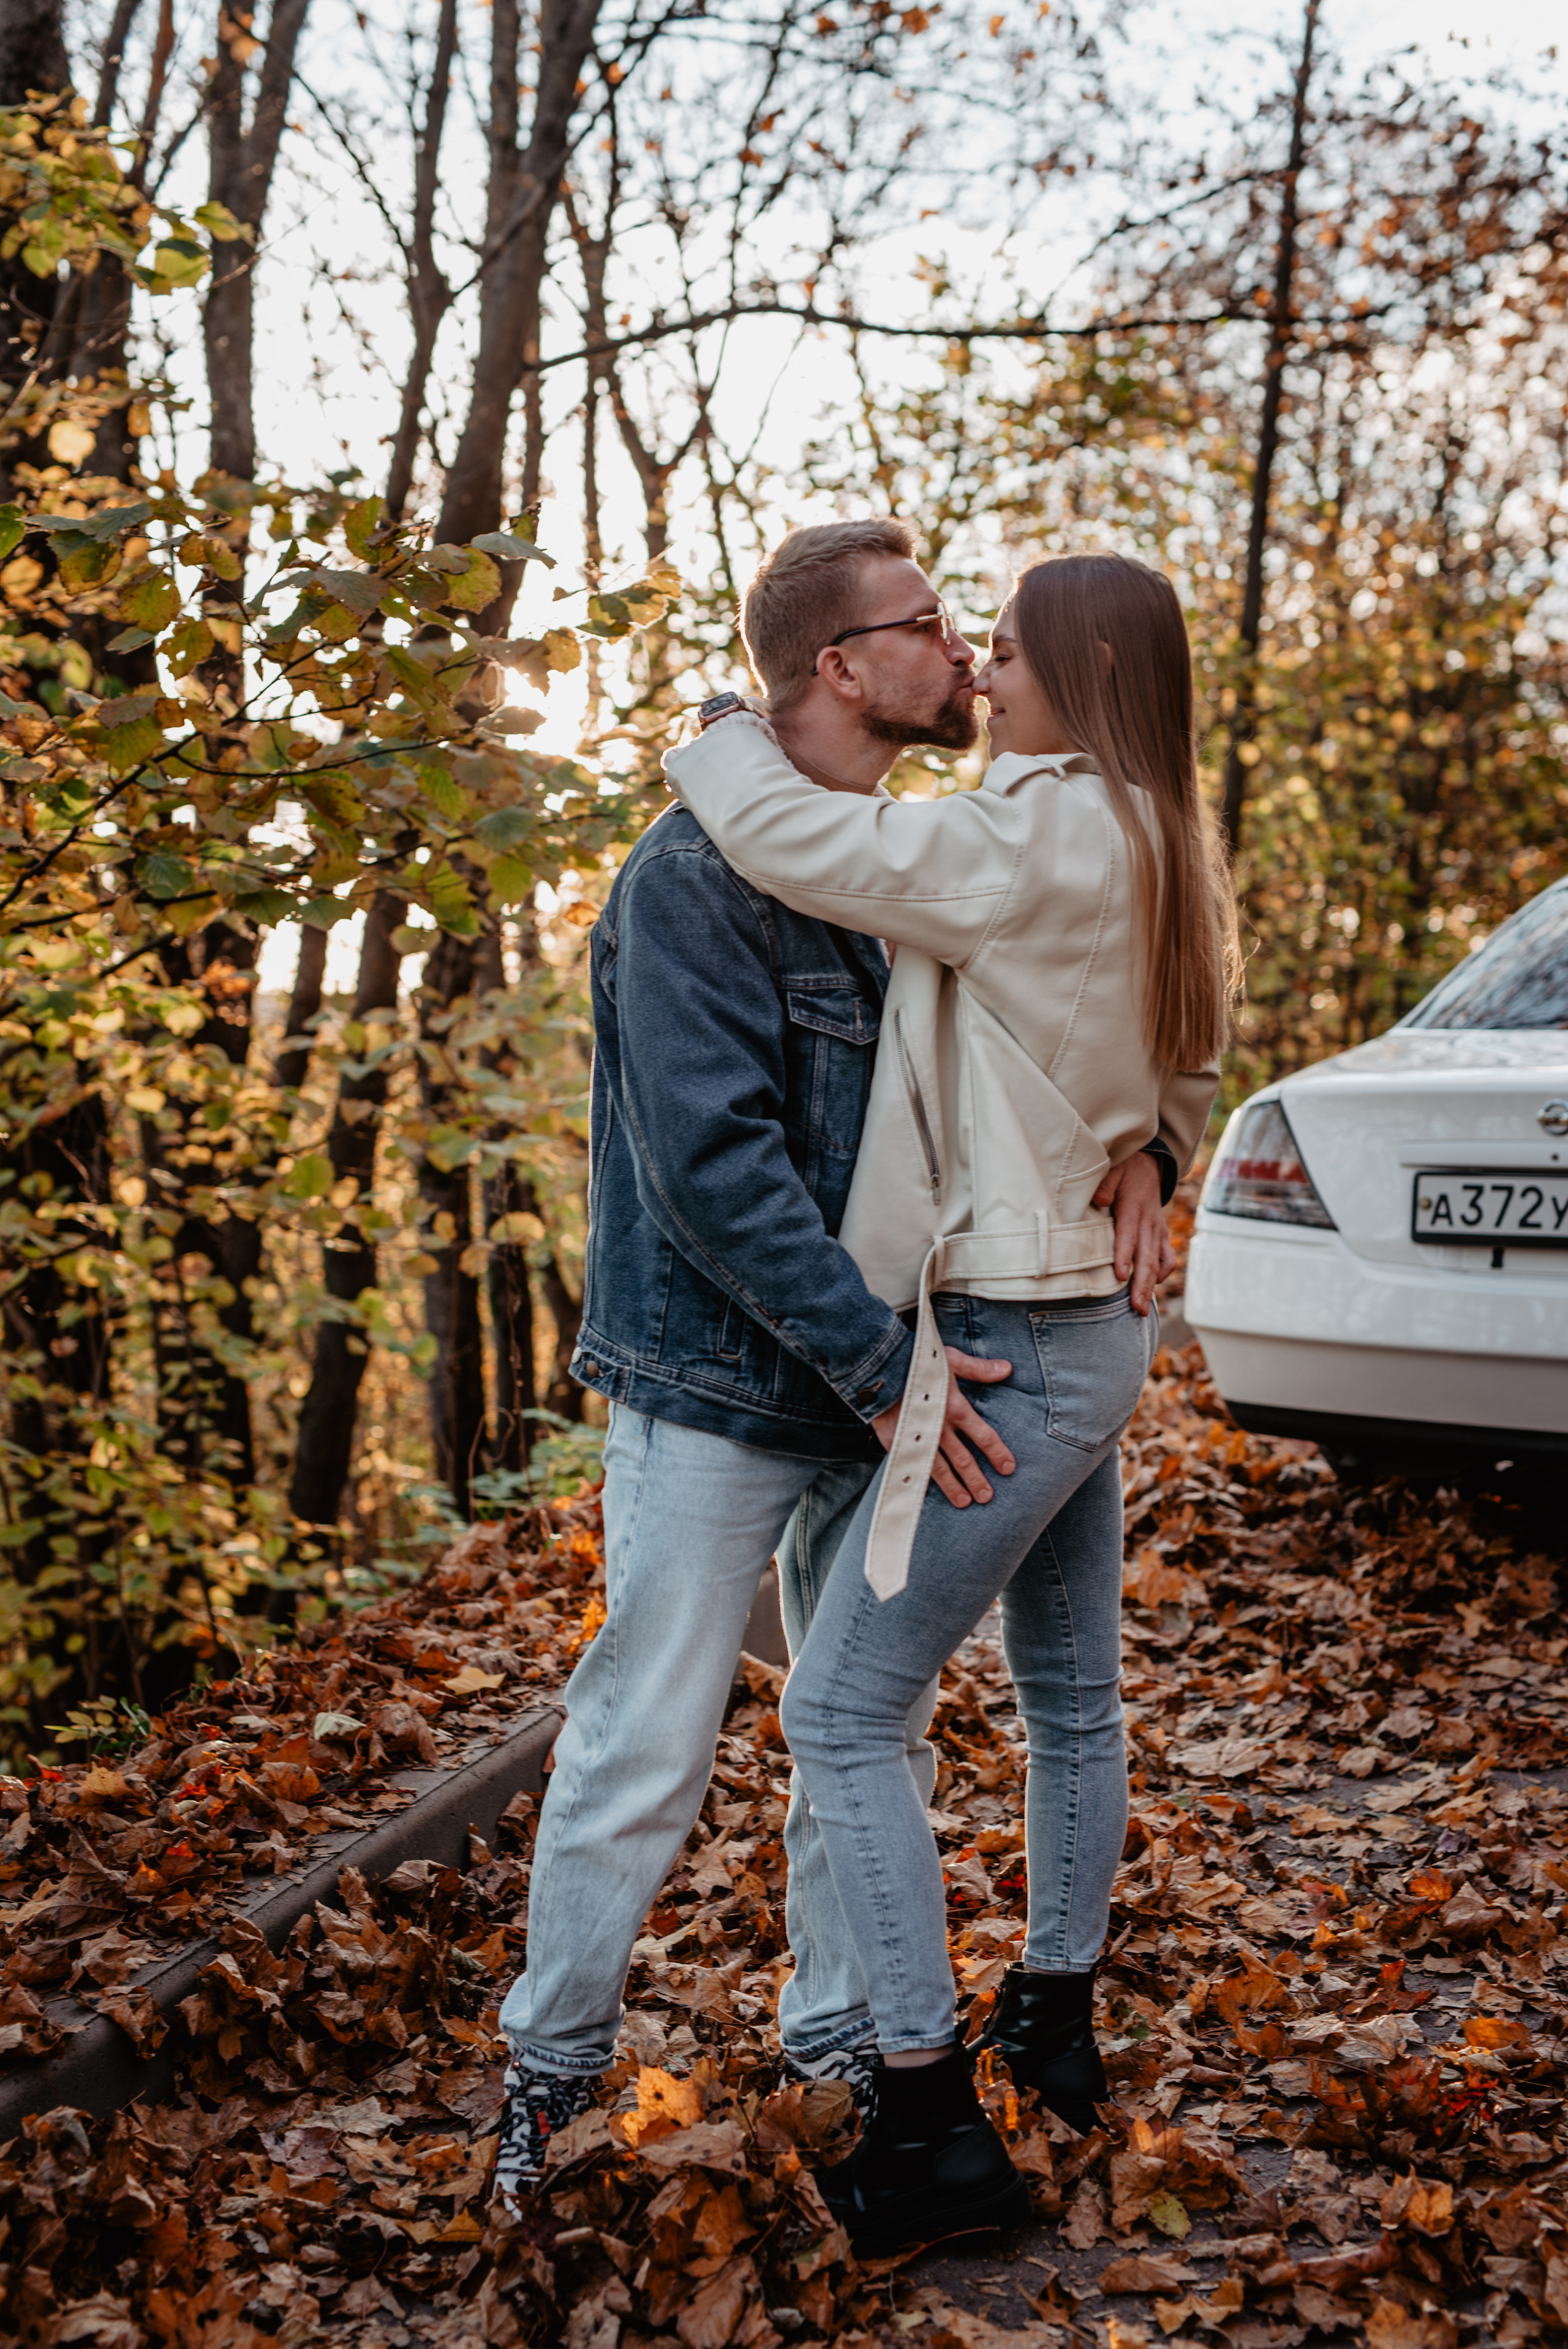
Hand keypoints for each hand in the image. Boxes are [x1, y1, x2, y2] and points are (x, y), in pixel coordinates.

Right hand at [872, 1347, 1014, 1507]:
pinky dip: (923, 1480)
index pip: (983, 1436)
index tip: (1008, 1468)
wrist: (877, 1368)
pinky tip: (928, 1490)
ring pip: (939, 1469)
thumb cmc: (916, 1360)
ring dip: (953, 1486)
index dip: (998, 1453)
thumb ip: (979, 1369)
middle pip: (963, 1460)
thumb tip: (1007, 1368)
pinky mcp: (896, 1442)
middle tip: (986, 1497)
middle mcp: (939, 1427)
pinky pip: (913, 1465)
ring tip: (963, 1502)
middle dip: (977, 1480)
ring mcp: (917, 1438)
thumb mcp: (951, 1359)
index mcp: (956, 1408)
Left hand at [1092, 1152, 1175, 1316]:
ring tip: (1142, 1309)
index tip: (1120, 1276)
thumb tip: (1099, 1199)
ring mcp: (1157, 1230)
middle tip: (1136, 1308)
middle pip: (1146, 1256)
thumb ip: (1105, 1183)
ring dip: (1151, 1285)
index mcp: (1133, 1207)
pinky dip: (1162, 1273)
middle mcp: (1148, 1222)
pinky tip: (1152, 1286)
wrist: (1149, 1165)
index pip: (1128, 1235)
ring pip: (1158, 1262)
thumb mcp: (1113, 1168)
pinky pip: (1168, 1258)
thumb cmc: (1125, 1169)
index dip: (1125, 1255)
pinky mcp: (1162, 1235)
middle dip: (1141, 1284)